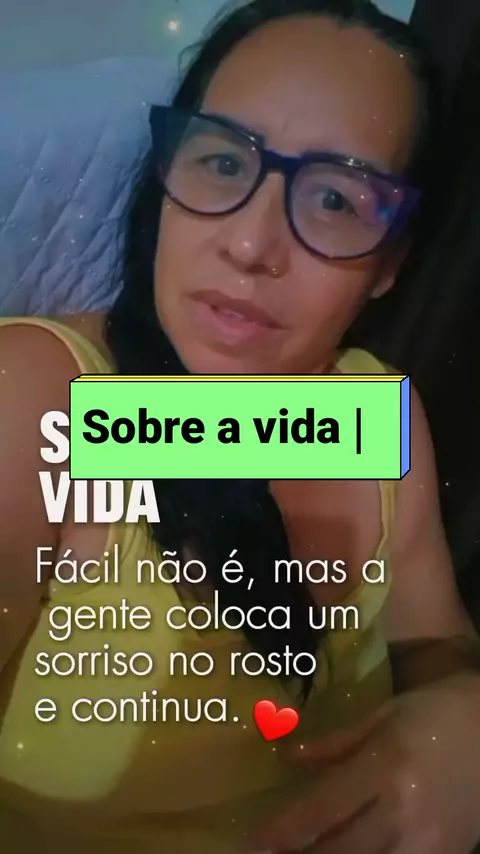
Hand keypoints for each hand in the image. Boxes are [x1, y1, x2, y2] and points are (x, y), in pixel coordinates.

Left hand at [246, 675, 479, 853]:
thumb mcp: (384, 715)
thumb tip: (288, 755)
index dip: (284, 831)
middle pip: (339, 852)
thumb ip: (336, 742)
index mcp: (386, 766)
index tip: (253, 843)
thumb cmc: (436, 711)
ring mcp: (428, 842)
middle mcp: (404, 810)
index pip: (323, 809)